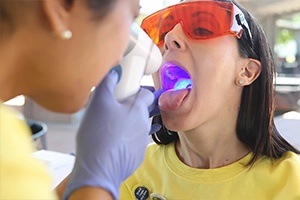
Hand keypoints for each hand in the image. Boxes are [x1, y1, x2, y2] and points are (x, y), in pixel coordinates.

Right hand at [63, 70, 153, 199]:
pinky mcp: (137, 154)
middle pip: (143, 110)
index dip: (141, 89)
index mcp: (137, 109)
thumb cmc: (98, 136)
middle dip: (133, 107)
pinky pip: (134, 141)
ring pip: (138, 126)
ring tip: (113, 126)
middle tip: (118, 107)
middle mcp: (144, 124)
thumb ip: (107, 83)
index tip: (133, 89)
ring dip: (130, 123)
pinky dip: (127, 139)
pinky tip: (114, 141)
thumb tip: (115, 70)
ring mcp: (141, 140)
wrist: (99, 170)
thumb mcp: (98, 104)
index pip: (148, 93)